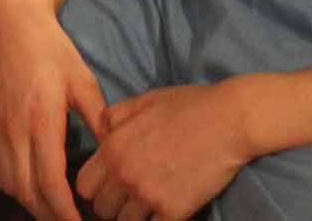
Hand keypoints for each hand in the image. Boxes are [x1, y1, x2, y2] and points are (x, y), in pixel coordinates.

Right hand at [0, 0, 106, 220]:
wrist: (11, 22)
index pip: (50, 183)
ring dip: (29, 202)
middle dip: (49, 215)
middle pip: (28, 191)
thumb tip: (117, 156)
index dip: (65, 212)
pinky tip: (22, 185)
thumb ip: (98, 120)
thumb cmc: (52, 49)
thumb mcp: (83, 81)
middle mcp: (13, 128)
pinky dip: (6, 183)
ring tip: (51, 208)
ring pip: (7, 183)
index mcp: (41, 120)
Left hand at [76, 83, 249, 219]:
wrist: (227, 121)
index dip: (95, 187)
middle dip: (112, 204)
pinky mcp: (174, 210)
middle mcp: (124, 174)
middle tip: (128, 198)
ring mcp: (149, 195)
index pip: (83, 185)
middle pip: (101, 209)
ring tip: (147, 204)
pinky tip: (166, 209)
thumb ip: (112, 119)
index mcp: (112, 147)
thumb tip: (99, 134)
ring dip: (134, 216)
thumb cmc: (184, 106)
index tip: (107, 187)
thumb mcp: (139, 101)